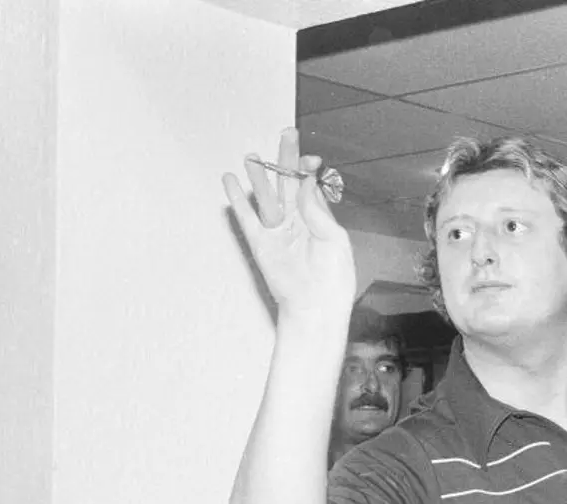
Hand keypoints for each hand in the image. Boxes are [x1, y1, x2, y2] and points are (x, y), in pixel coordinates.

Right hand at [221, 128, 355, 322]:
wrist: (316, 307)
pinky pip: (247, 216)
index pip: (311, 187)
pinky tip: (231, 180)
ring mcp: (278, 231)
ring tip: (253, 154)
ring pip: (266, 196)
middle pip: (289, 184)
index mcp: (320, 221)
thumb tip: (308, 183)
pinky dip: (238, 198)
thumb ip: (318, 211)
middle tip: (286, 133)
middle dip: (287, 159)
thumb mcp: (334, 240)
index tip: (310, 157)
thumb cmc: (333, 279)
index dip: (309, 170)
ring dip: (260, 175)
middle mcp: (298, 223)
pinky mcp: (260, 243)